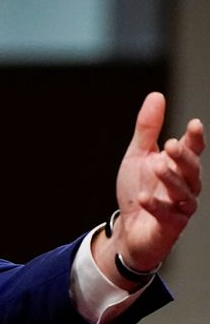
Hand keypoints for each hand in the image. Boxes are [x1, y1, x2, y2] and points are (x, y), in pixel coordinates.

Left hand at [93, 92, 203, 289]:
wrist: (129, 228)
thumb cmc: (138, 188)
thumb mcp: (138, 155)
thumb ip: (148, 129)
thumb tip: (157, 96)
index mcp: (178, 166)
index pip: (193, 150)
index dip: (195, 138)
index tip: (194, 124)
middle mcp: (184, 185)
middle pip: (191, 170)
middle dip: (183, 158)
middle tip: (171, 145)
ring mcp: (179, 207)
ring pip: (184, 192)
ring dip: (171, 179)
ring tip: (158, 167)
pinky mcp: (170, 226)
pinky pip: (166, 215)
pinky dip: (156, 206)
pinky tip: (144, 197)